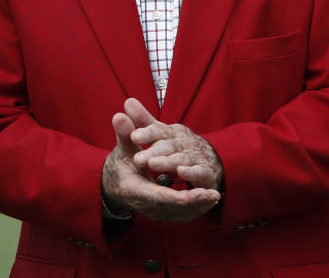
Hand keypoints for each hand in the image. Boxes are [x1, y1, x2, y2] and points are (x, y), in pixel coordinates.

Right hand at [101, 98, 220, 221]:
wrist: (113, 185)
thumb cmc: (120, 164)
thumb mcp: (123, 148)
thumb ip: (124, 133)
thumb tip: (119, 116)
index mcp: (135, 189)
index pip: (160, 196)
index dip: (180, 197)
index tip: (198, 193)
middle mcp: (145, 204)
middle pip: (173, 206)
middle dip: (195, 201)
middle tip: (214, 195)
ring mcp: (154, 211)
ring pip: (179, 213)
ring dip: (198, 206)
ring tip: (215, 197)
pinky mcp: (161, 213)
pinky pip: (180, 214)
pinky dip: (195, 209)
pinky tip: (208, 202)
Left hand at [128, 100, 223, 191]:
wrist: (209, 160)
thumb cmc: (179, 145)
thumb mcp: (162, 132)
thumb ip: (144, 120)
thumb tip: (128, 100)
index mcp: (171, 132)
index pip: (158, 131)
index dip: (146, 134)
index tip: (133, 136)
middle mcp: (183, 142)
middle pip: (167, 146)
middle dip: (153, 152)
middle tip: (137, 159)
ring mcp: (195, 155)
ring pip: (180, 159)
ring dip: (167, 162)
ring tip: (153, 165)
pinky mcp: (205, 171)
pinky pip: (198, 171)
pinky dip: (191, 172)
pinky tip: (182, 172)